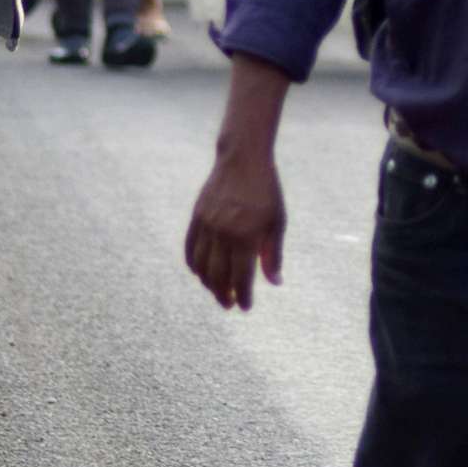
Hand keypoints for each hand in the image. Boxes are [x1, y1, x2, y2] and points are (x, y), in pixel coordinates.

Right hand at [185, 146, 285, 310]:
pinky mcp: (197, 217)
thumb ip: (273, 254)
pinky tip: (201, 273)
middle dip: (224, 295)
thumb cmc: (266, 191)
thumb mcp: (277, 222)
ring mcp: (207, 225)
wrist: (243, 159)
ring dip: (208, 284)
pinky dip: (194, 265)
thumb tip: (275, 283)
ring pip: (201, 266)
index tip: (246, 307)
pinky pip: (190, 249)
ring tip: (217, 291)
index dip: (243, 296)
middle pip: (218, 276)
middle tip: (230, 304)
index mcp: (246, 236)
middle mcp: (223, 233)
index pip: (241, 278)